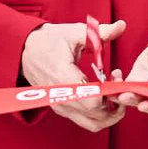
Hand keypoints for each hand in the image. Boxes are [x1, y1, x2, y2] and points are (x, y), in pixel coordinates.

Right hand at [19, 18, 124, 132]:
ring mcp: (61, 106)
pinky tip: (105, 96)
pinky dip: (101, 114)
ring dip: (110, 112)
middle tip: (118, 82)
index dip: (110, 92)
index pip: (92, 99)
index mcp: (63, 77)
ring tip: (115, 92)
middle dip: (115, 101)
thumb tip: (122, 25)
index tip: (117, 77)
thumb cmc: (50, 41)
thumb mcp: (75, 32)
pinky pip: (86, 121)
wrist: (25, 51)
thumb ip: (100, 32)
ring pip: (93, 123)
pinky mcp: (62, 110)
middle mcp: (61, 97)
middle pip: (96, 114)